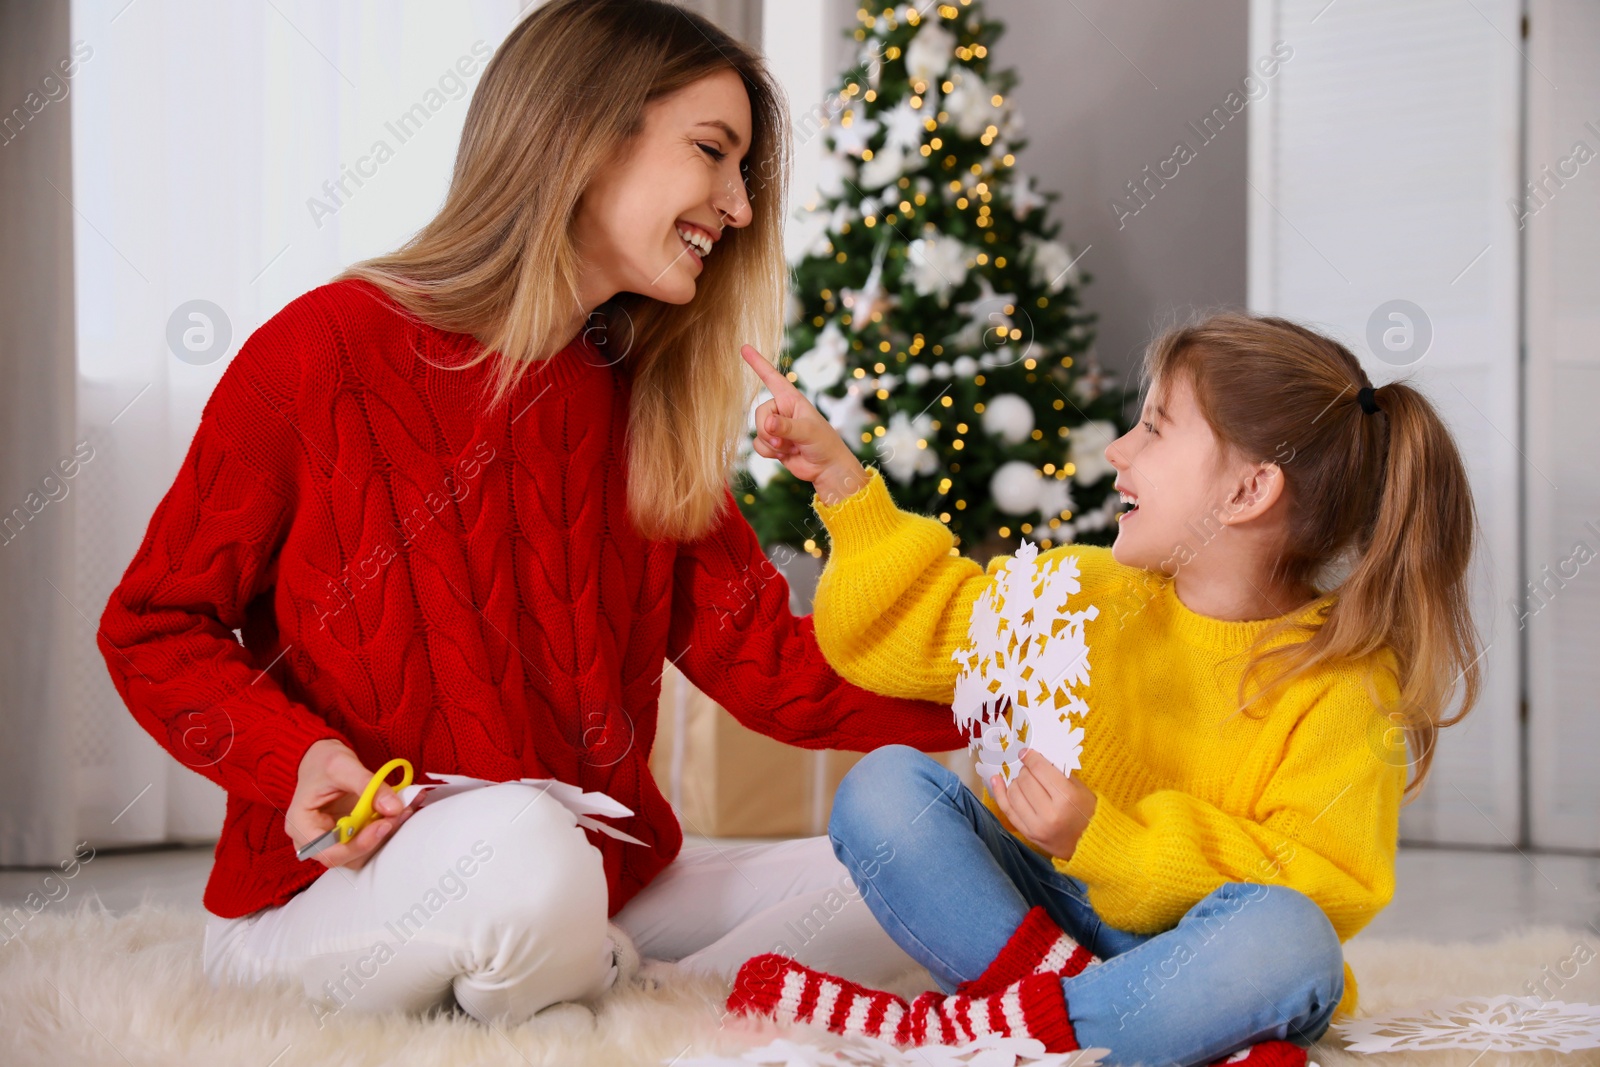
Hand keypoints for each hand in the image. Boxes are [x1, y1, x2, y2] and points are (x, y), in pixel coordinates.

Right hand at [286, 739, 411, 870]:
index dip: (358, 845)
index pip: (329, 852)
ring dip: (382, 837)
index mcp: (301, 825)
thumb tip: (394, 808)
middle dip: (374, 840)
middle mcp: (312, 839)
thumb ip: (368, 785)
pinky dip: (383, 830)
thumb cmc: (323, 762)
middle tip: (396, 817)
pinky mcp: (346, 837)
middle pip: (346, 857)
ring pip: (360, 854)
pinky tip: (396, 813)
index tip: (383, 825)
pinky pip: (366, 842)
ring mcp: (330, 841)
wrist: (322, 759)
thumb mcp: (343, 766)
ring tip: (399, 812)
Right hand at [740, 344, 869, 505]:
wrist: (827, 468)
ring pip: (757, 431)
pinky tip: (785, 455)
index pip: (772, 377)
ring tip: (790, 448)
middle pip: (759, 413)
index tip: (745, 348)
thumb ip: (786, 427)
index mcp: (792, 399)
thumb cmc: (824, 443)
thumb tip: (767, 424)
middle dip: (767, 429)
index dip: (758, 363)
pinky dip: (769, 453)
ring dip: (771, 443)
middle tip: (783, 441)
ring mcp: (777, 427)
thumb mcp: (807, 431)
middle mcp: (782, 410)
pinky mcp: (773, 443)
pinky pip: (758, 445)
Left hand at [989, 748, 1097, 861]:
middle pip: (1025, 780)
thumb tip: (1036, 757)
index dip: (1030, 757)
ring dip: (1016, 781)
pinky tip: (997, 780)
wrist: (1089, 844)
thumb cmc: (1088, 813)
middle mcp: (1050, 813)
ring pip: (1014, 793)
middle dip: (1025, 770)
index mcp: (1066, 798)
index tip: (1026, 752)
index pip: (1040, 770)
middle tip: (1030, 769)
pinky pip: (1008, 810)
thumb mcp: (1079, 788)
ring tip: (1024, 780)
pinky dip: (1000, 793)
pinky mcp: (1028, 834)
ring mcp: (1037, 826)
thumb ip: (1058, 772)